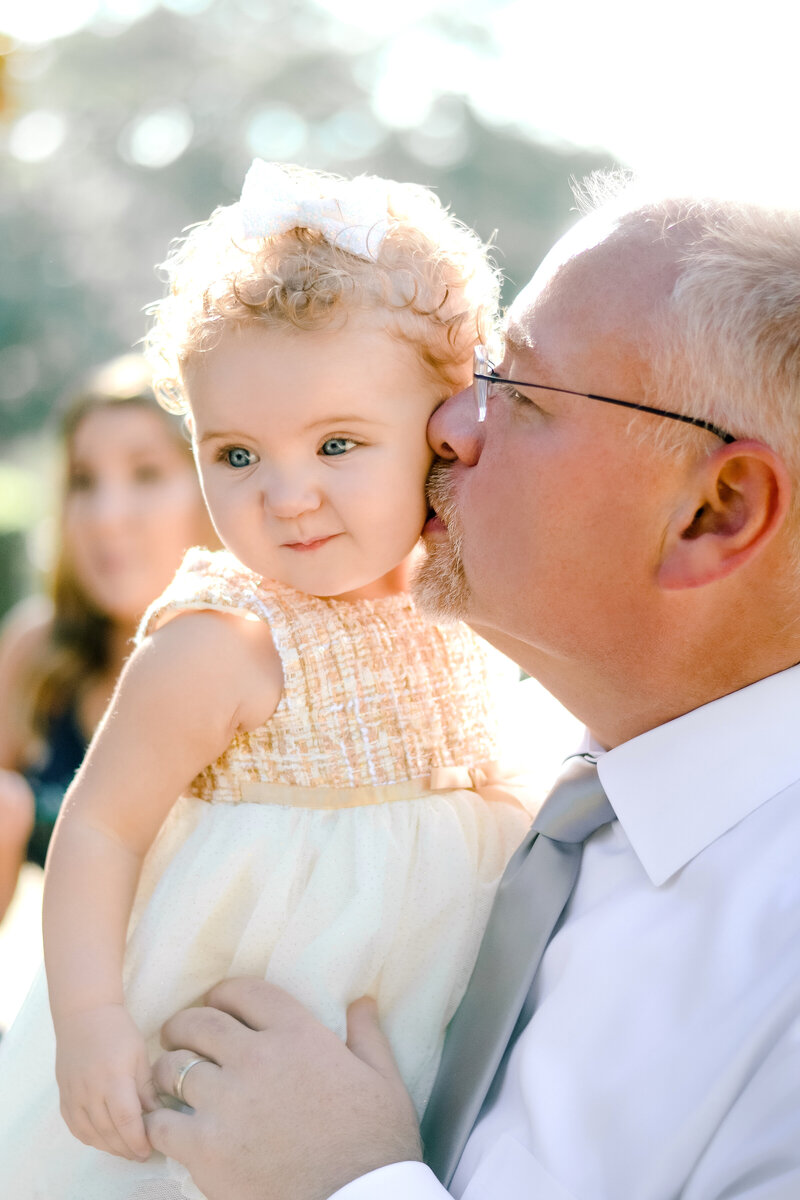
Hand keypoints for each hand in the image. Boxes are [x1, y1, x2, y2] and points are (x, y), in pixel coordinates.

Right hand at [54, 1002, 159, 1159]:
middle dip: (126, 1149)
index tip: (149, 1151)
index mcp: (113, 1078)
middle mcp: (90, 1091)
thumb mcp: (140, 1055)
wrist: (84, 1015)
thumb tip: (157, 1116)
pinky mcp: (63, 1097)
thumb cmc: (118, 1031)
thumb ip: (146, 1088)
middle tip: (141, 1155)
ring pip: (91, 1134)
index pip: (125, 1120)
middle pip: (108, 1132)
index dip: (137, 1140)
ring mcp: (73, 1095)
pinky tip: (104, 1140)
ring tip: (126, 1150)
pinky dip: (90, 1139)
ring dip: (109, 1147)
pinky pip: (75, 1128)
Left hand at [145, 978, 422, 1199]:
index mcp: (298, 1033)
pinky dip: (158, 1122)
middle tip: (180, 1037)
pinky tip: (166, 1126)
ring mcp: (226, 1101)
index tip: (218, 1005)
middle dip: (183, 1026)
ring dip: (167, 1071)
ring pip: (171, 1067)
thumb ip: (367, 1034)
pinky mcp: (205, 1148)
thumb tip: (362, 1001)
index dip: (223, 994)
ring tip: (169, 1081)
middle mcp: (255, 1057)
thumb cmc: (375, 1142)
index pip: (243, 992)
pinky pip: (161, 1123)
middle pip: (198, 1022)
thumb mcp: (383, 1078)